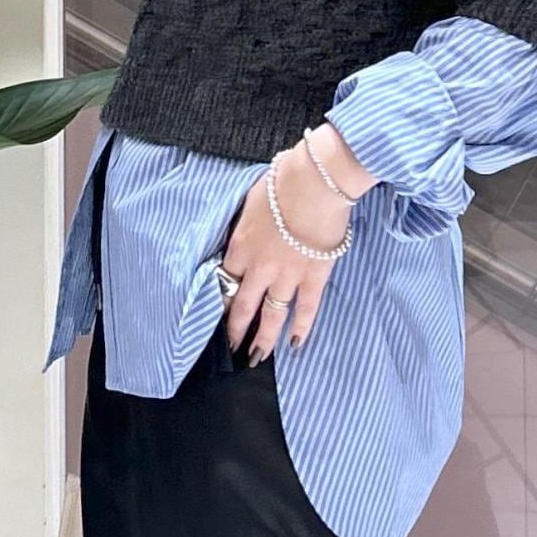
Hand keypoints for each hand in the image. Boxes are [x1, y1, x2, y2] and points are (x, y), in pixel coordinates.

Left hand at [221, 124, 371, 359]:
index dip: (222, 296)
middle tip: (230, 346)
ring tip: (257, 356)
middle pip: (242, 305)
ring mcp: (287, 276)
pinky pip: (306, 309)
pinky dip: (301, 327)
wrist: (316, 182)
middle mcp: (259, 268)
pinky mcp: (314, 277)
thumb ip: (248, 220)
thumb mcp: (252, 198)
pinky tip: (295, 344)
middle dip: (235, 329)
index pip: (226, 278)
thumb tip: (250, 224)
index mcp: (240, 246)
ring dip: (263, 338)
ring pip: (271, 314)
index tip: (220, 309)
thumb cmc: (284, 180)